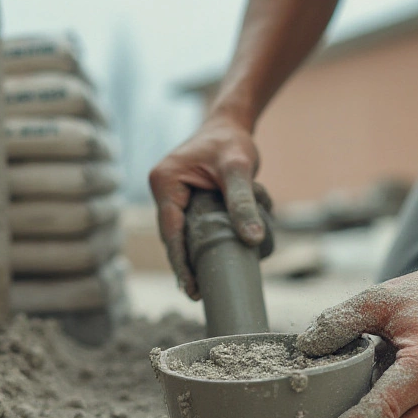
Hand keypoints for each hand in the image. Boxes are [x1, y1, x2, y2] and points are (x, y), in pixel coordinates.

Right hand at [149, 115, 266, 299]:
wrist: (231, 123)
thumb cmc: (231, 141)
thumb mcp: (239, 170)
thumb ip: (244, 202)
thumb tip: (254, 240)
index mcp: (165, 181)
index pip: (170, 230)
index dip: (180, 261)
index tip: (190, 287)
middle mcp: (164, 190)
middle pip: (172, 236)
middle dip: (185, 264)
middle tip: (198, 294)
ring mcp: (172, 195)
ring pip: (182, 234)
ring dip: (195, 254)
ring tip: (203, 285)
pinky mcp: (184, 199)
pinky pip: (191, 227)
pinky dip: (202, 241)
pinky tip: (210, 262)